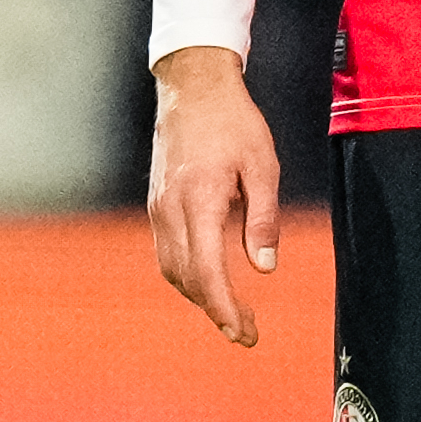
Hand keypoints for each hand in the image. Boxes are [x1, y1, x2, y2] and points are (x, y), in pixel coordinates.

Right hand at [149, 47, 294, 346]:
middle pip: (187, 278)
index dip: (224, 308)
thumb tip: (264, 267)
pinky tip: (210, 280)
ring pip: (172, 270)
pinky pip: (167, 253)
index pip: (206, 271)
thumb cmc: (234, 123)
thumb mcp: (263, 166)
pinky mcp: (156, 204)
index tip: (243, 332)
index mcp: (199, 200)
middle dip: (215, 310)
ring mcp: (158, 208)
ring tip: (232, 312)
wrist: (193, 89)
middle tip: (246, 331)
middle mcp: (170, 209)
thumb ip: (264, 219)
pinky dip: (187, 275)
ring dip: (199, 296)